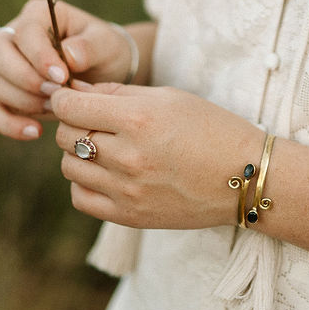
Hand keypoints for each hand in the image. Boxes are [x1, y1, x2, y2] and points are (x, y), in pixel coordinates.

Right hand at [0, 0, 136, 141]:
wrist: (105, 73)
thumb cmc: (104, 50)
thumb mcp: (106, 44)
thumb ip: (90, 47)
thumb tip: (68, 56)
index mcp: (38, 14)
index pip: (24, 31)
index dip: (39, 56)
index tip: (63, 77)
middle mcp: (14, 36)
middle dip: (23, 77)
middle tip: (54, 92)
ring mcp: (5, 66)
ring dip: (20, 99)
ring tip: (54, 107)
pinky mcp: (6, 94)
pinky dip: (8, 124)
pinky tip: (36, 131)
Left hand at [52, 81, 263, 228]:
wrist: (245, 176)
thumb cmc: (209, 127)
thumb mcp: (166, 97)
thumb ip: (115, 93)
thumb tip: (72, 92)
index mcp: (138, 120)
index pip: (70, 107)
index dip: (63, 98)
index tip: (70, 96)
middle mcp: (129, 157)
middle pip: (64, 137)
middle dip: (71, 123)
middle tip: (91, 118)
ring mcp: (128, 192)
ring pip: (69, 167)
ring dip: (77, 153)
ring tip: (102, 145)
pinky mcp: (130, 217)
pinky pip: (81, 198)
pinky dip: (84, 183)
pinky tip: (105, 172)